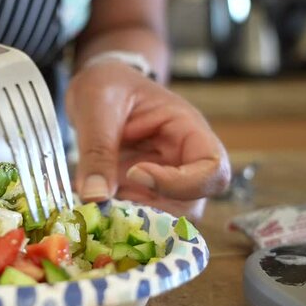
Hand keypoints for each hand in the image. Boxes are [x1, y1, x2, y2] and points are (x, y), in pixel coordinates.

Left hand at [66, 61, 230, 218]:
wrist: (97, 85)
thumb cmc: (107, 85)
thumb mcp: (97, 106)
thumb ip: (97, 149)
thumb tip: (96, 197)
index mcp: (186, 130)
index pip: (213, 169)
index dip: (182, 183)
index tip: (135, 174)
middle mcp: (182, 161)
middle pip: (192, 205)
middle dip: (152, 213)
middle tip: (108, 205)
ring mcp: (162, 181)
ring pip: (166, 219)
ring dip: (132, 221)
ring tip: (97, 206)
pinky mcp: (139, 193)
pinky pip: (138, 219)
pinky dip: (117, 221)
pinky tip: (92, 210)